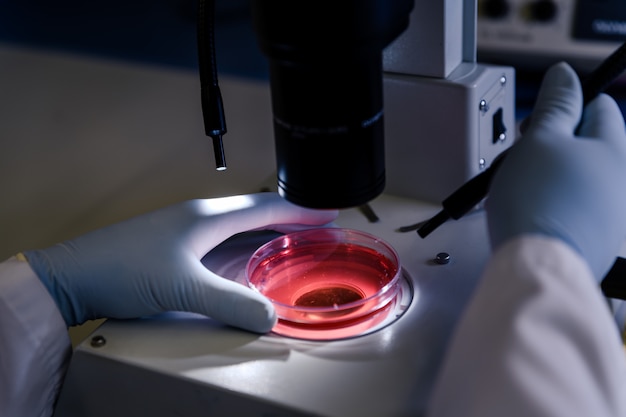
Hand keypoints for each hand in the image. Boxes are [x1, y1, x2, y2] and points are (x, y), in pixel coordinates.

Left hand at [24, 193, 337, 331]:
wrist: (74, 276)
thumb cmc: (123, 269)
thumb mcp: (184, 288)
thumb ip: (230, 302)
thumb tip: (269, 317)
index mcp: (207, 216)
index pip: (264, 206)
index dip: (299, 210)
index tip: (327, 212)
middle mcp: (199, 218)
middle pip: (255, 213)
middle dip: (289, 220)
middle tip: (317, 228)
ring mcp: (185, 231)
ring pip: (238, 228)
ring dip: (267, 233)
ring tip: (291, 242)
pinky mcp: (174, 248)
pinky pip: (222, 243)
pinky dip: (245, 249)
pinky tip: (247, 262)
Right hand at [486, 62, 625, 279]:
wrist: (538, 265)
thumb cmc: (539, 203)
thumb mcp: (539, 139)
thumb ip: (555, 104)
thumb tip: (564, 75)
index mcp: (616, 148)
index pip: (598, 105)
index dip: (563, 106)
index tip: (537, 121)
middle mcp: (623, 179)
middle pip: (589, 142)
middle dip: (553, 142)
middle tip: (525, 154)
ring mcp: (613, 211)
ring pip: (579, 175)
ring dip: (550, 173)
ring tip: (523, 186)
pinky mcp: (599, 236)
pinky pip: (576, 205)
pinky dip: (554, 202)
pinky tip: (533, 210)